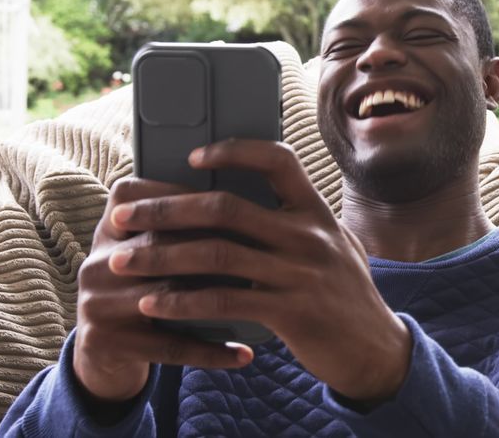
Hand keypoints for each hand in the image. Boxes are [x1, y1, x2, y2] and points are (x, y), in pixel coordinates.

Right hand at [75, 179, 252, 404]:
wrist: (107, 347)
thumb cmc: (149, 285)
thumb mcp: (154, 251)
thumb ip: (184, 226)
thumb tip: (250, 203)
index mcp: (109, 230)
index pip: (136, 197)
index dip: (180, 193)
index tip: (234, 198)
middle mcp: (98, 263)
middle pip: (158, 246)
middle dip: (210, 247)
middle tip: (262, 251)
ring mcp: (96, 303)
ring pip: (165, 295)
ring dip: (217, 299)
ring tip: (262, 298)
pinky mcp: (105, 342)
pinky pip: (168, 346)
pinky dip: (210, 351)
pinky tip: (245, 355)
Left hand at [108, 140, 410, 400]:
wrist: (375, 348)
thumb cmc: (345, 294)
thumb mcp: (335, 245)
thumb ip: (299, 223)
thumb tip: (250, 199)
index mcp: (317, 211)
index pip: (277, 160)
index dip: (232, 151)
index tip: (191, 157)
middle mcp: (309, 235)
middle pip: (225, 207)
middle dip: (165, 209)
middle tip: (123, 216)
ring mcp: (300, 272)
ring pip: (215, 254)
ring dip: (159, 256)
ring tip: (122, 261)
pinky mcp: (289, 311)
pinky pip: (223, 301)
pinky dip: (181, 302)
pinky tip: (153, 305)